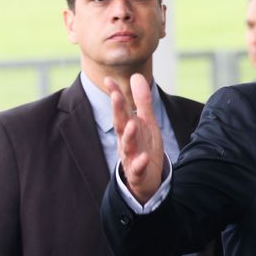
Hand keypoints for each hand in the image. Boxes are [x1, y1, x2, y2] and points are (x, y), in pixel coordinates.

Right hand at [107, 74, 163, 201]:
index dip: (115, 95)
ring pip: (127, 145)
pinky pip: (137, 168)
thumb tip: (136, 76)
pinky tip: (143, 158)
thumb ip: (142, 101)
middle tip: (115, 95)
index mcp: (128, 128)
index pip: (120, 109)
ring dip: (128, 135)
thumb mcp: (146, 122)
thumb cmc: (144, 147)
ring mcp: (130, 157)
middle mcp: (126, 141)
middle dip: (117, 110)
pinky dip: (139, 163)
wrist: (147, 178)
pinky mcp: (138, 172)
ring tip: (132, 124)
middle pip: (120, 124)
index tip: (108, 79)